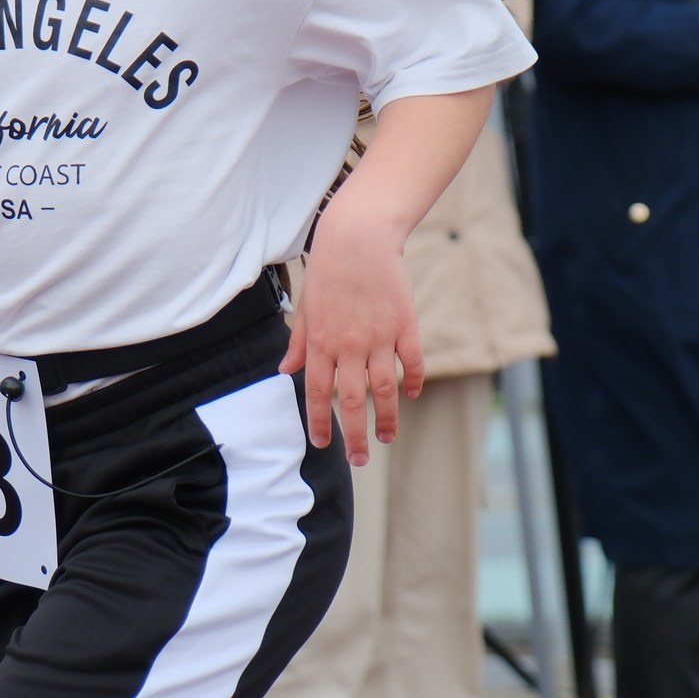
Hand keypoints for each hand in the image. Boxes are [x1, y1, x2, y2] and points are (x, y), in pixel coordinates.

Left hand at [283, 217, 421, 466]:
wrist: (358, 238)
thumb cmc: (326, 271)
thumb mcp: (305, 307)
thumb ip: (298, 343)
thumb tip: (284, 370)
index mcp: (321, 343)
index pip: (318, 393)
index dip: (320, 422)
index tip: (323, 444)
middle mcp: (349, 345)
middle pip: (352, 401)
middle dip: (354, 435)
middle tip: (359, 460)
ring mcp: (379, 336)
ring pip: (385, 388)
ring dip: (386, 417)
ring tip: (386, 438)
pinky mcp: (405, 324)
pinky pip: (412, 361)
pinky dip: (414, 380)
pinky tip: (412, 395)